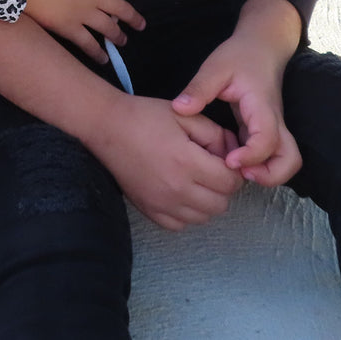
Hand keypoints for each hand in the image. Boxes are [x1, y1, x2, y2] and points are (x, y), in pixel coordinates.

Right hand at [23, 0, 153, 63]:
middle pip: (119, 7)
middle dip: (132, 17)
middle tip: (141, 25)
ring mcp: (81, 13)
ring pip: (106, 27)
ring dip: (117, 36)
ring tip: (124, 42)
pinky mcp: (68, 28)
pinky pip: (87, 43)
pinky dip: (97, 52)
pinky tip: (103, 59)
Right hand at [87, 94, 242, 230]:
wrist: (107, 126)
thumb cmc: (145, 116)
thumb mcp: (185, 116)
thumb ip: (215, 134)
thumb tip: (232, 152)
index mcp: (187, 162)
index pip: (230, 182)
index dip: (234, 171)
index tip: (224, 159)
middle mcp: (176, 189)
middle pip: (220, 203)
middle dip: (222, 187)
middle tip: (211, 169)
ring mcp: (161, 204)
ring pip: (203, 217)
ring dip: (206, 201)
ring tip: (195, 180)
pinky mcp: (149, 211)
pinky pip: (180, 225)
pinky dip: (186, 213)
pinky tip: (180, 193)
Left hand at [171, 26, 300, 186]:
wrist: (261, 47)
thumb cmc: (239, 56)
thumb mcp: (215, 67)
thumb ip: (199, 88)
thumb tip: (180, 109)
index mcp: (262, 107)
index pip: (268, 139)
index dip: (251, 155)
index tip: (228, 161)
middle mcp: (274, 122)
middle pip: (290, 160)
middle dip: (269, 175)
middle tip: (238, 172)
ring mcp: (273, 128)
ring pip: (286, 161)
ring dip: (267, 173)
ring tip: (235, 170)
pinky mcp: (264, 131)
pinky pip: (270, 156)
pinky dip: (258, 165)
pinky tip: (231, 161)